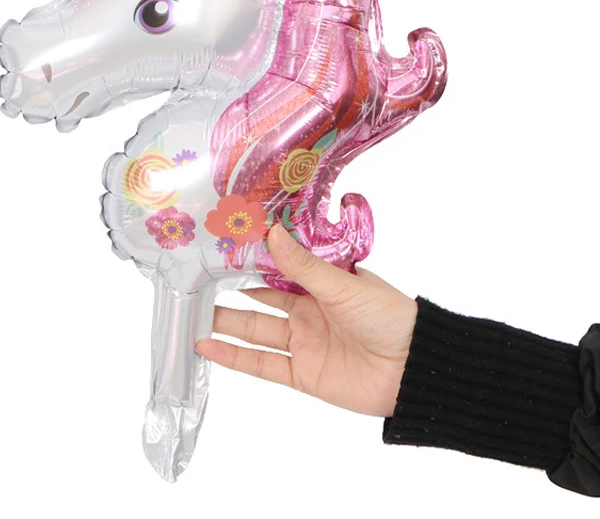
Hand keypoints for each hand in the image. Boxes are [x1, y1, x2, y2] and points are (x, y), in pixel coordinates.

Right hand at [196, 224, 417, 416]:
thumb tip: (271, 232)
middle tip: (196, 283)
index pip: (276, 271)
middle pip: (259, 302)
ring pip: (255, 332)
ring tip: (192, 314)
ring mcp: (303, 344)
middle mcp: (307, 313)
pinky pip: (262, 365)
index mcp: (319, 286)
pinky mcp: (302, 375)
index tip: (220, 250)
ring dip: (225, 324)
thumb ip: (303, 266)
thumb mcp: (343, 285)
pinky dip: (234, 358)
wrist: (415, 370)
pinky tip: (208, 348)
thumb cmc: (388, 316)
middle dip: (229, 294)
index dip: (250, 263)